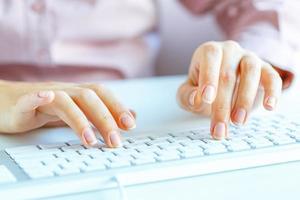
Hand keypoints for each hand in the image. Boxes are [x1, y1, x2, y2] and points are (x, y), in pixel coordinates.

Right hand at [0, 81, 135, 147]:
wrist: (5, 102)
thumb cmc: (42, 108)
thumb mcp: (76, 112)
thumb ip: (100, 114)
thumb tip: (130, 116)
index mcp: (76, 93)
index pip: (101, 94)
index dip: (117, 106)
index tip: (130, 125)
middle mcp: (63, 91)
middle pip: (88, 98)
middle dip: (104, 119)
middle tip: (114, 141)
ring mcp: (43, 95)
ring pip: (65, 101)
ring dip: (79, 119)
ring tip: (89, 139)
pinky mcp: (22, 103)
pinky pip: (29, 98)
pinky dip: (38, 98)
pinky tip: (45, 98)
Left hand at [177, 41, 281, 138]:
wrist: (222, 85)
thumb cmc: (202, 87)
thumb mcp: (187, 92)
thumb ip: (187, 96)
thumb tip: (196, 99)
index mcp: (209, 52)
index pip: (210, 58)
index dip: (208, 77)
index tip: (206, 99)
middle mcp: (230, 50)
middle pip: (227, 75)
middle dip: (222, 105)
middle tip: (219, 128)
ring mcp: (249, 58)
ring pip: (251, 73)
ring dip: (245, 100)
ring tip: (238, 122)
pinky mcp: (265, 69)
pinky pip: (272, 77)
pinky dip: (272, 92)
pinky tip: (269, 107)